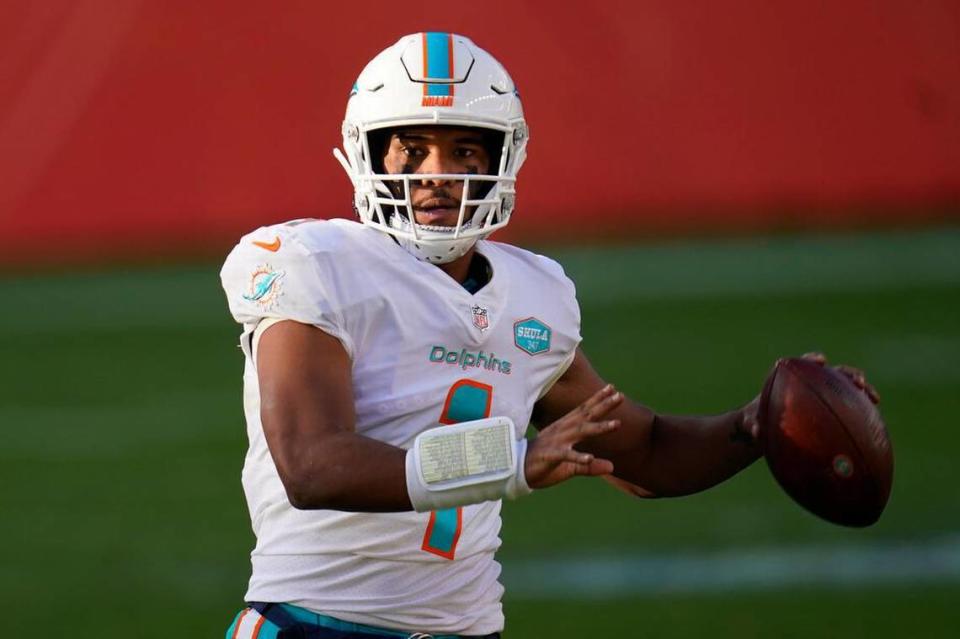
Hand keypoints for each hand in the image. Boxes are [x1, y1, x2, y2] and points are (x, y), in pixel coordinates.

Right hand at [525, 384, 621, 488]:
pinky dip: (577, 456)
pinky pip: (565, 456)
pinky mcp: (550, 457)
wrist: (515, 469)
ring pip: (580, 432)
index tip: (614, 389)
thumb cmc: (543, 464)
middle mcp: (563, 432)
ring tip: (616, 424)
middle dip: (603, 405)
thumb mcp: (569, 466)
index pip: (584, 411)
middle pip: (586, 416)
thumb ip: (590, 466)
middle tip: (620, 395)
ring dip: (598, 427)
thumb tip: (612, 467)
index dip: (599, 400)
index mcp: (565, 429)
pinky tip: (590, 458)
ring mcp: (556, 443)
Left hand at [737, 352, 880, 448]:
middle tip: (857, 382)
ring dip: (860, 387)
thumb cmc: (755, 422)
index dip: (811, 360)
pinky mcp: (830, 405)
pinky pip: (848, 403)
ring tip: (873, 397)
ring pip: (845, 385)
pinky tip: (874, 415)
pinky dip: (861, 407)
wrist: (764, 429)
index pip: (801, 364)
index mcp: (789, 380)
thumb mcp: (750, 423)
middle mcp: (809, 383)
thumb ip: (751, 425)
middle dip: (846, 373)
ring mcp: (822, 393)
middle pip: (830, 372)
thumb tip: (756, 432)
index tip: (821, 361)